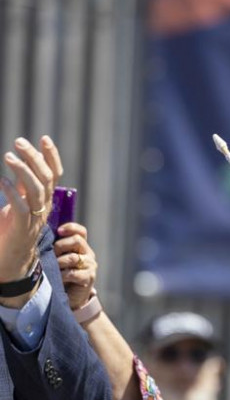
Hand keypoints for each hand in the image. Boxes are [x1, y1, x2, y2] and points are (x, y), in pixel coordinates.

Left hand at [0, 136, 59, 282]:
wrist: (10, 262)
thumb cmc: (9, 231)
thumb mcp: (15, 202)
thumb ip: (18, 185)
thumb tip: (14, 161)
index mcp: (43, 200)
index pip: (54, 174)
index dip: (52, 156)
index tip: (44, 138)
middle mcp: (43, 207)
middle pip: (46, 178)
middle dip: (34, 158)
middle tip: (18, 142)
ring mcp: (35, 218)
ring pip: (36, 190)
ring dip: (23, 171)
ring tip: (7, 156)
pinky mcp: (23, 228)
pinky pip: (21, 207)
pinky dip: (11, 192)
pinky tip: (1, 179)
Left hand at [55, 223, 96, 309]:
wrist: (71, 297)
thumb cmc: (61, 276)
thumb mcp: (58, 259)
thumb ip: (56, 247)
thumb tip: (41, 236)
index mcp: (81, 247)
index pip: (81, 231)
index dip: (71, 228)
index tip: (58, 231)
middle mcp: (88, 254)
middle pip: (78, 241)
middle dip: (61, 245)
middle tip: (52, 253)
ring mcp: (90, 266)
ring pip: (73, 257)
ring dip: (59, 262)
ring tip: (53, 268)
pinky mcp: (89, 278)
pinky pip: (73, 273)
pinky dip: (63, 275)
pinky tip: (58, 278)